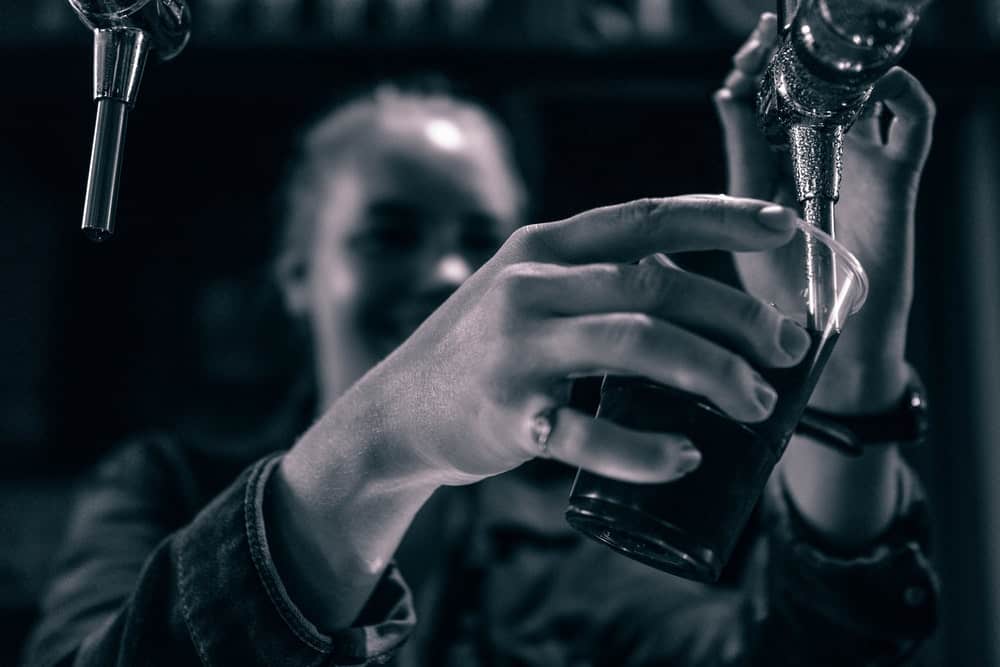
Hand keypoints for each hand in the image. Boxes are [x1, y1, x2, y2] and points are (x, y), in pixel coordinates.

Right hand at [273, 196, 806, 627]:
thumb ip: (596, 282)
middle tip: (787, 351)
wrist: (397, 411)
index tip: (785, 230)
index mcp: (543, 248)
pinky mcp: (508, 414)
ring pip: (637, 345)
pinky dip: (645, 449)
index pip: (645, 218)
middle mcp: (530, 286)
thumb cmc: (483, 350)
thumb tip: (700, 304)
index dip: (721, 219)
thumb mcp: (527, 292)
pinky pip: (588, 432)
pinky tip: (685, 459)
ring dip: (712, 374)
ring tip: (757, 406)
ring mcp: (516, 349)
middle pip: (656, 284)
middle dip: (737, 316)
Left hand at [714, 13, 935, 411]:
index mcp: (778, 158)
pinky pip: (913, 126)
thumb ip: (741, 154)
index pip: (770, 95)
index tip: (746, 54)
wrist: (822, 343)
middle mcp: (821, 153)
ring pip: (866, 92)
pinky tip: (877, 84)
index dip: (757, 67)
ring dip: (847, 64)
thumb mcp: (745, 214)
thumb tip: (724, 94)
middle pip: (816, 83)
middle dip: (796, 53)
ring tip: (821, 52)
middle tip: (774, 38)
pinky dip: (903, 95)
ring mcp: (860, 162)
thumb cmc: (778, 288)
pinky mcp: (896, 179)